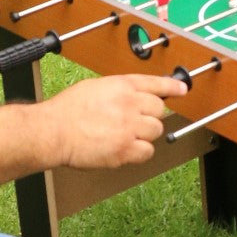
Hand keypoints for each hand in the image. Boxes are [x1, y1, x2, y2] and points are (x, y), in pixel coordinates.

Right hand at [44, 74, 187, 168]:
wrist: (54, 131)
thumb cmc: (67, 110)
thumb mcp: (95, 87)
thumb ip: (119, 91)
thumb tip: (134, 95)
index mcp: (122, 86)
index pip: (156, 83)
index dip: (172, 86)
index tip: (182, 89)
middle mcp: (129, 104)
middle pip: (159, 110)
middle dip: (149, 116)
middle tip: (133, 122)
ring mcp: (129, 128)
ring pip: (156, 131)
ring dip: (144, 135)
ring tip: (125, 136)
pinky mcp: (125, 150)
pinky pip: (147, 152)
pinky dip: (139, 153)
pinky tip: (125, 149)